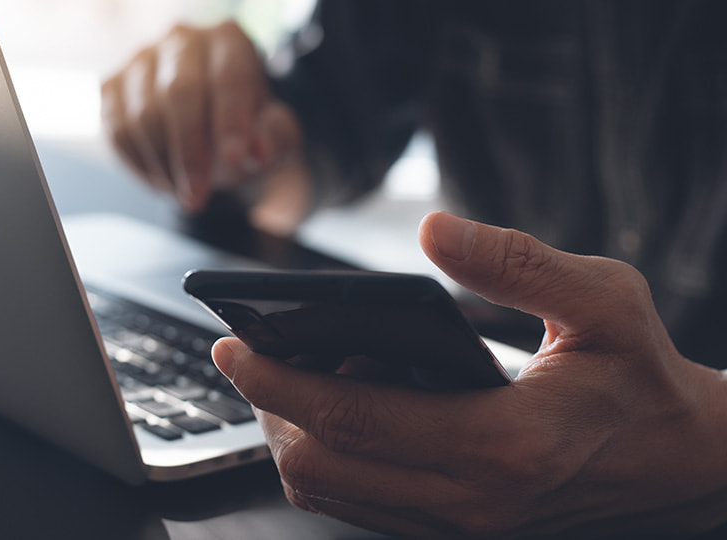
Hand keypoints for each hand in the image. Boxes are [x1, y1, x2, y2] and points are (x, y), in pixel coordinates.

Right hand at [101, 21, 306, 222]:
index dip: (231, 121)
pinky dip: (139, 165)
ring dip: (163, 164)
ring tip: (184, 191)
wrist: (212, 134)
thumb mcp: (275, 137)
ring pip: (142, 115)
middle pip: (179, 93)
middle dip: (189, 152)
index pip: (228, 77)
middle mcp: (182, 40)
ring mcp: (141, 60)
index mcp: (228, 41)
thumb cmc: (245, 130)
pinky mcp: (112, 86)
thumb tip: (259, 151)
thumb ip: (275, 139)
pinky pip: (117, 130)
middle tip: (197, 196)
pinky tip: (163, 180)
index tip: (235, 161)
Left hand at [212, 211, 726, 537]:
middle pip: (320, 466)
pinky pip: (360, 502)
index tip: (231, 345)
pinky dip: (330, 456)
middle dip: (269, 408)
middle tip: (258, 353)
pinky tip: (344, 403)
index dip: (278, 380)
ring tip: (307, 371)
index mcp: (501, 445)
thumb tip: (433, 232)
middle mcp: (469, 500)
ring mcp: (459, 524)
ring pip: (330, 493)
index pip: (352, 416)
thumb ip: (515, 263)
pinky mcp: (455, 527)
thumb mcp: (603, 301)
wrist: (681, 462)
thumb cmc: (641, 378)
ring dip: (294, 434)